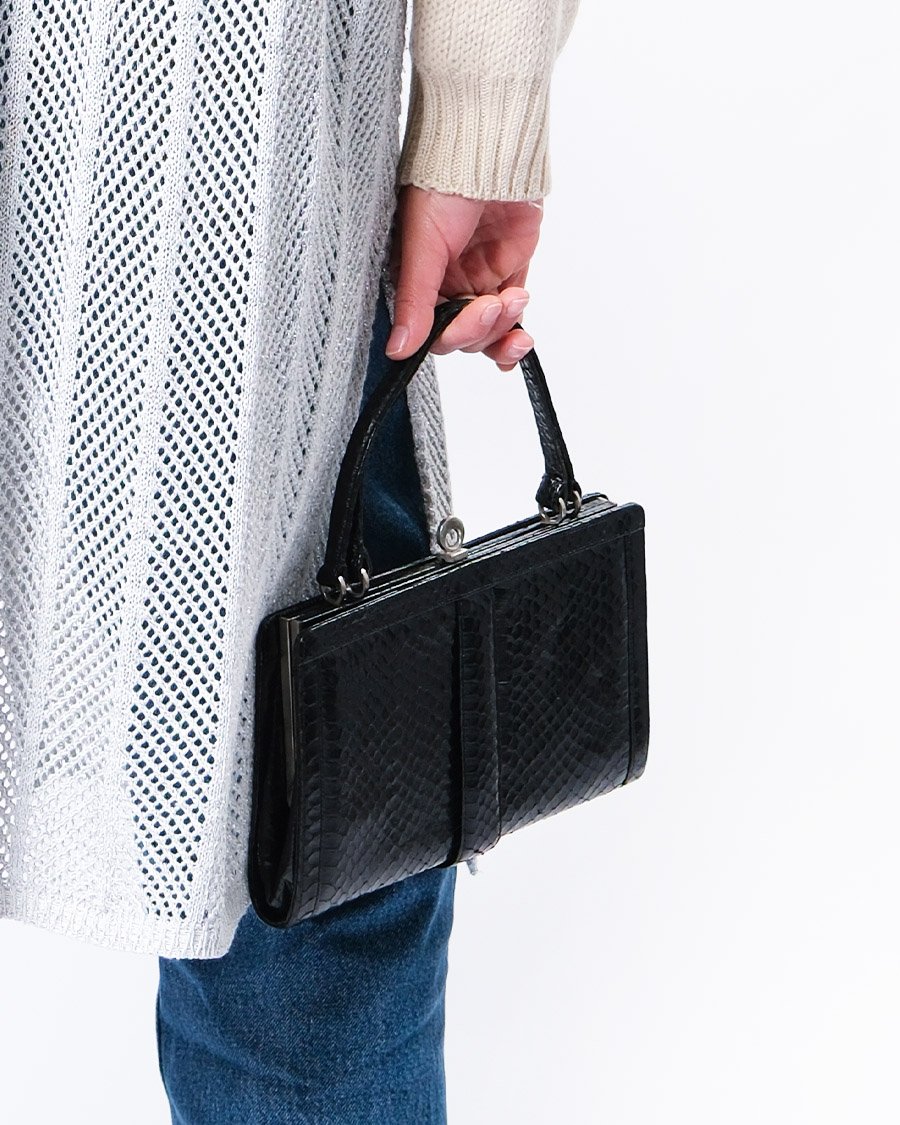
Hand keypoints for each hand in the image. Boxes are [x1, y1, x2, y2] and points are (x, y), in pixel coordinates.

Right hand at [385, 184, 543, 370]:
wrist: (490, 150)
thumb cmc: (445, 183)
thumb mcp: (423, 244)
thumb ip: (415, 300)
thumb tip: (398, 351)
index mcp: (415, 281)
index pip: (431, 331)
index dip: (453, 333)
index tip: (469, 316)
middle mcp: (443, 286)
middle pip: (462, 336)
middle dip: (481, 328)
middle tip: (493, 304)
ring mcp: (477, 281)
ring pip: (488, 332)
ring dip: (503, 328)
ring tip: (515, 299)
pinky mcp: (507, 273)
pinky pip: (510, 319)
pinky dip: (515, 337)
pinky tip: (520, 344)